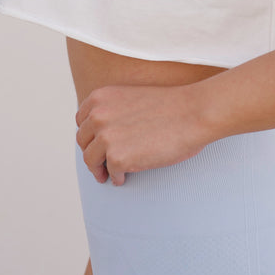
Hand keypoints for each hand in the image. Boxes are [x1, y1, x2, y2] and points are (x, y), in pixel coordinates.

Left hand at [75, 82, 210, 185]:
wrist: (193, 112)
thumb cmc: (171, 106)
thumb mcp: (131, 98)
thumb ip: (113, 110)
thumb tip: (104, 133)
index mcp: (100, 96)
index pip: (81, 120)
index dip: (89, 134)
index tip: (97, 143)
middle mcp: (97, 115)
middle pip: (82, 141)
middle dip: (91, 153)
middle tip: (100, 164)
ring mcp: (105, 137)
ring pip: (90, 160)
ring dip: (99, 169)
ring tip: (108, 175)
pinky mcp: (117, 158)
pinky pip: (109, 174)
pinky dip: (116, 178)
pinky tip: (124, 178)